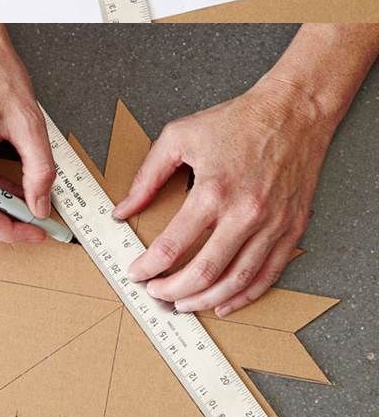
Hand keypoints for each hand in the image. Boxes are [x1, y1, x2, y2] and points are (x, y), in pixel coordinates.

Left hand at [116, 46, 333, 308]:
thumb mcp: (180, 136)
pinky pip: (266, 276)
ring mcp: (270, 225)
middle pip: (202, 273)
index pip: (171, 246)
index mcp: (213, 190)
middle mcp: (244, 213)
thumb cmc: (238, 122)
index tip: (137, 273)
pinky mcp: (290, 230)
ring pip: (234, 282)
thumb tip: (123, 210)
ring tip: (184, 304)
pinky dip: (242, 297)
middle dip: (172, 291)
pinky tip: (222, 303)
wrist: (293, 113)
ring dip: (204, 300)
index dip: (148, 267)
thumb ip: (147, 176)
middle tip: (156, 293)